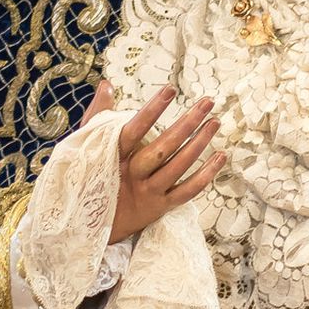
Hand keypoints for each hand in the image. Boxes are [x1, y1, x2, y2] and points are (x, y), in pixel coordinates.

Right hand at [78, 82, 226, 243]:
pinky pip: (187, 192)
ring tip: (215, 122)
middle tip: (208, 102)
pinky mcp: (160, 207)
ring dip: (199, 144)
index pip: (133, 129)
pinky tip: (220, 156)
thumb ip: (100, 114)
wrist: (88, 225)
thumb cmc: (91, 176)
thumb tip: (107, 84)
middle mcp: (131, 175)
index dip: (152, 110)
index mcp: (112, 156)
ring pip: (177, 167)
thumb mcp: (88, 145)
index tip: (170, 89)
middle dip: (187, 124)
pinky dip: (205, 175)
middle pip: (162, 148)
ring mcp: (147, 193)